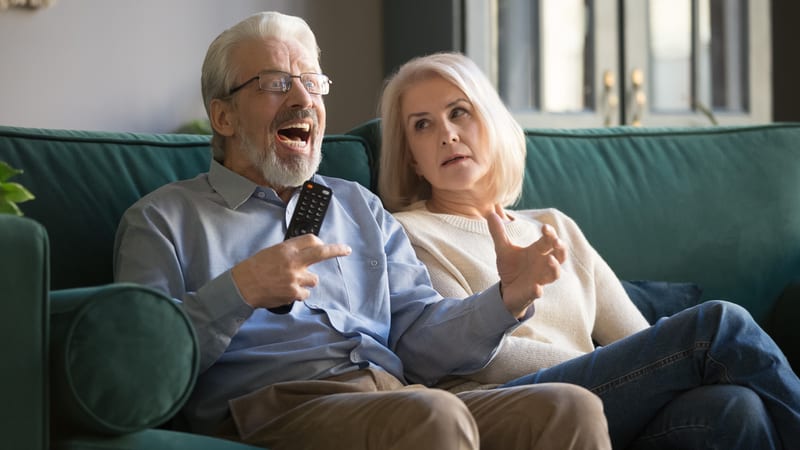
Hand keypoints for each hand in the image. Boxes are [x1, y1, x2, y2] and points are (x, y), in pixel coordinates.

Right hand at [231, 234, 351, 309]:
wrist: (242, 286)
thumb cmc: (254, 268)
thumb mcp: (271, 252)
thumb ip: (290, 252)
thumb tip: (306, 252)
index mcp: (286, 249)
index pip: (311, 240)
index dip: (319, 243)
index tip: (325, 245)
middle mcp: (293, 261)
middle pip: (321, 253)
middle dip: (336, 250)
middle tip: (346, 250)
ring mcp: (294, 278)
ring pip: (313, 279)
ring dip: (306, 281)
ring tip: (289, 282)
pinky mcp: (293, 293)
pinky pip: (305, 293)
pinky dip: (298, 293)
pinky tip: (285, 291)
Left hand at [486, 207, 565, 317]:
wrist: (505, 289)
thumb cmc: (511, 267)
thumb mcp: (502, 248)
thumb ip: (498, 232)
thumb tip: (491, 213)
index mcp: (538, 251)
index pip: (549, 240)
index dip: (550, 234)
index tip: (545, 227)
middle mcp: (543, 264)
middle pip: (560, 255)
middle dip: (560, 248)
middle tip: (556, 241)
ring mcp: (540, 279)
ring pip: (554, 274)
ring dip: (554, 268)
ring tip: (550, 260)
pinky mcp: (532, 292)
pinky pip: (538, 293)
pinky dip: (538, 290)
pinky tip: (536, 288)